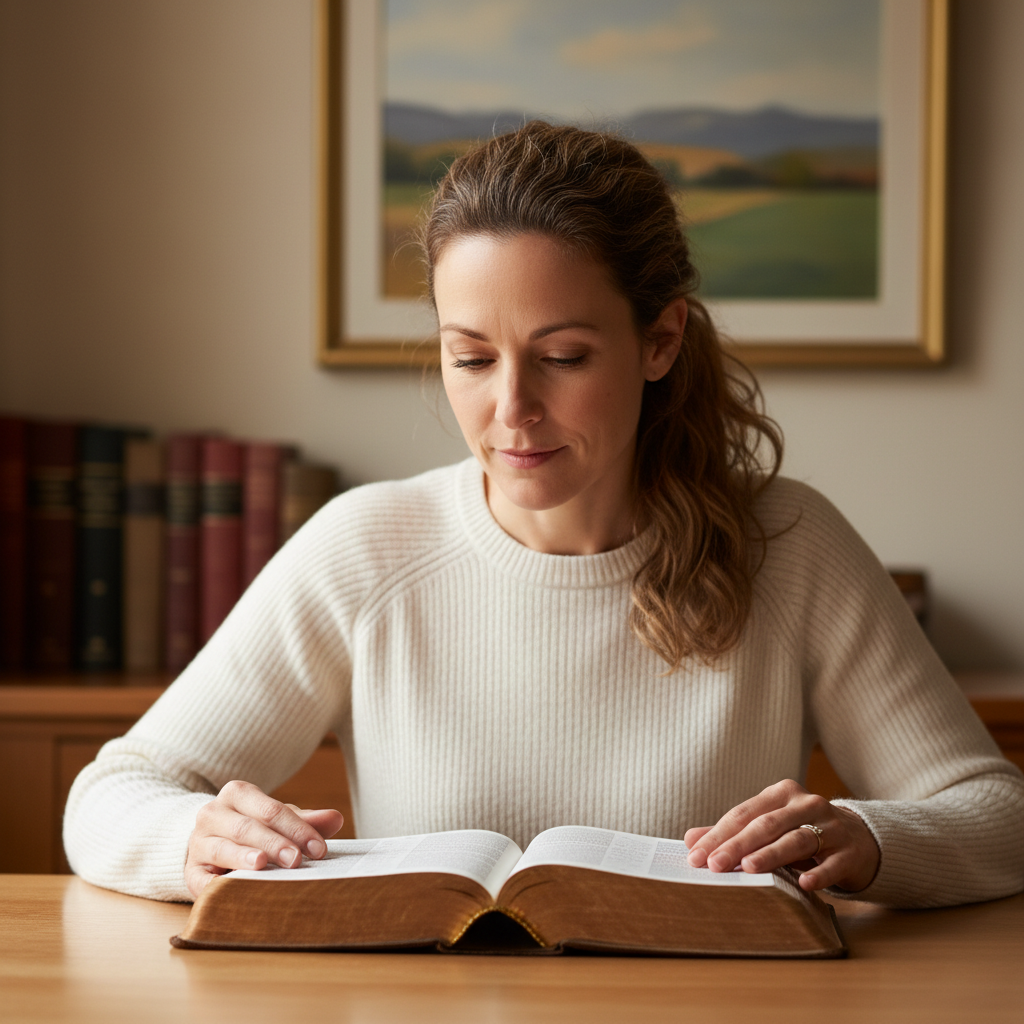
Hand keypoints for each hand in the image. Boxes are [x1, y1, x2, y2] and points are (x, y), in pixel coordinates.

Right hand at [185, 779, 344, 897]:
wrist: (209, 840)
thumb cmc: (252, 828)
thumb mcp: (276, 820)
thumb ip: (304, 820)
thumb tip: (337, 818)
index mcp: (238, 794)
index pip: (271, 810)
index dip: (297, 828)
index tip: (319, 848)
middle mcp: (213, 813)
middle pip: (248, 827)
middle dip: (275, 843)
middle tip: (297, 860)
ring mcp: (199, 842)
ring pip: (223, 847)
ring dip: (243, 857)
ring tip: (262, 864)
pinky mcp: (190, 870)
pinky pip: (199, 877)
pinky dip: (212, 884)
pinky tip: (226, 889)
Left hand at [684, 779, 879, 892]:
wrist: (858, 840)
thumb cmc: (802, 832)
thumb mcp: (768, 827)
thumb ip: (732, 833)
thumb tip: (690, 840)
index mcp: (780, 794)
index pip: (743, 813)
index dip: (718, 835)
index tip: (696, 856)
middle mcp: (805, 804)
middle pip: (766, 824)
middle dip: (737, 845)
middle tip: (714, 865)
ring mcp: (831, 826)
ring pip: (796, 840)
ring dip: (771, 855)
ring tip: (748, 869)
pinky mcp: (850, 850)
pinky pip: (833, 862)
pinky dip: (819, 873)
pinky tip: (804, 884)